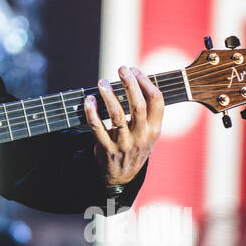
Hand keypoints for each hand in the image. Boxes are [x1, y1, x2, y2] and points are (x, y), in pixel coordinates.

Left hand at [84, 65, 162, 188]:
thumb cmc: (136, 146)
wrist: (122, 176)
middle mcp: (141, 136)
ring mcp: (124, 143)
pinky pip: (97, 127)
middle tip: (122, 69)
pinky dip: (91, 112)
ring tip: (102, 82)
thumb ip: (147, 111)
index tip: (135, 70)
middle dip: (130, 84)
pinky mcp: (106, 148)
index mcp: (154, 129)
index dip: (146, 82)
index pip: (157, 101)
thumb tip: (134, 78)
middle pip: (137, 105)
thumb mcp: (149, 132)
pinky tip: (89, 100)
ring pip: (117, 115)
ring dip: (109, 96)